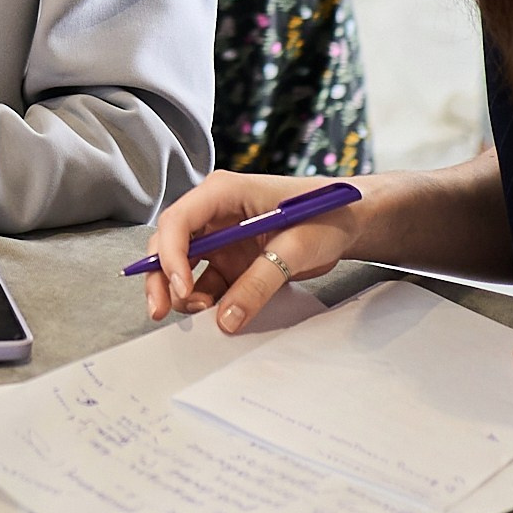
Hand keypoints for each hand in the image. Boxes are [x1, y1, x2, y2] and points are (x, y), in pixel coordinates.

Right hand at [143, 168, 363, 329]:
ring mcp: (220, 239)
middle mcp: (213, 213)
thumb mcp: (294, 247)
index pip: (179, 220)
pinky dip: (205, 302)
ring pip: (181, 267)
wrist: (352, 222)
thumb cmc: (328, 215)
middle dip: (161, 277)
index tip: (181, 287)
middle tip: (160, 310)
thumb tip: (225, 319)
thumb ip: (259, 282)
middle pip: (169, 243)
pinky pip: (207, 284)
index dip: (171, 254)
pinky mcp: (231, 261)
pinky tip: (215, 315)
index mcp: (223, 192)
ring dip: (183, 293)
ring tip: (204, 314)